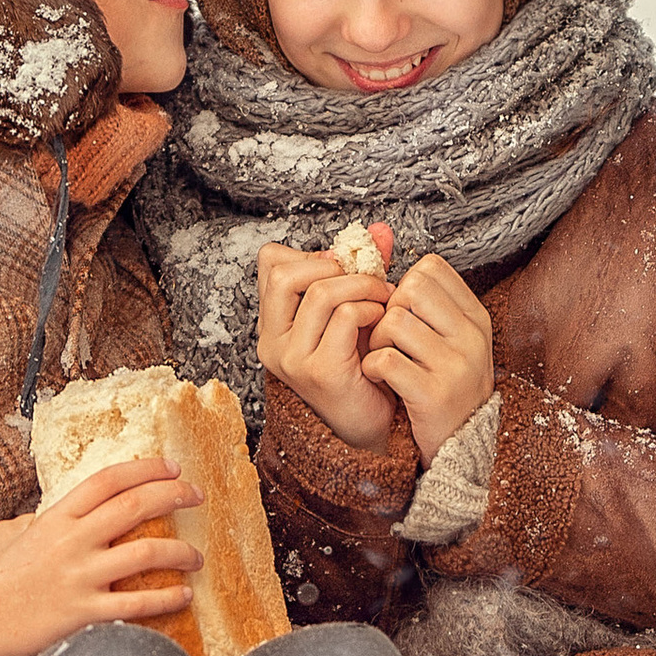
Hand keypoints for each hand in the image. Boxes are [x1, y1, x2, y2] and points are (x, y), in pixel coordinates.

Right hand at [0, 455, 201, 655]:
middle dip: (174, 495)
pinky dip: (166, 599)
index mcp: (56, 516)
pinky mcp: (83, 613)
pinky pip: (136, 603)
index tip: (173, 467)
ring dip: (180, 553)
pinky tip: (183, 595)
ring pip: (145, 554)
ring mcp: (79, 577)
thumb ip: (40, 520)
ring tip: (198, 557)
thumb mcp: (10, 534)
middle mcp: (72, 540)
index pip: (108, 480)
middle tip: (197, 495)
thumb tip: (63, 516)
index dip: (145, 468)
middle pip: (134, 506)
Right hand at [258, 231, 399, 452]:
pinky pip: (345, 317)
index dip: (311, 253)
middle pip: (285, 273)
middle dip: (334, 265)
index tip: (344, 266)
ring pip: (321, 292)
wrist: (373, 424)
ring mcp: (293, 360)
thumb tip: (380, 230)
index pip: (270, 262)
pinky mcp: (321, 371)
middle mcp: (272, 343)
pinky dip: (370, 309)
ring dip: (363, 286)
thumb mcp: (351, 311)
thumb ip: (360, 270)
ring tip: (384, 297)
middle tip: (369, 277)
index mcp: (272, 325)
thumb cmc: (361, 365)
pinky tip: (382, 321)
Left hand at [366, 255, 495, 465]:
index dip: (404, 284)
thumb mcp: (452, 340)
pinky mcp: (433, 394)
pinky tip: (380, 377)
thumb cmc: (447, 384)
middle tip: (388, 337)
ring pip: (393, 322)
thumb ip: (430, 304)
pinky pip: (385, 360)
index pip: (432, 268)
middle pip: (411, 288)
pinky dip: (372, 366)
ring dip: (376, 340)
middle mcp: (470, 337)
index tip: (402, 311)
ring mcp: (454, 366)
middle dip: (388, 309)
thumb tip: (384, 257)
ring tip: (383, 358)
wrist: (462, 445)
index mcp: (475, 317)